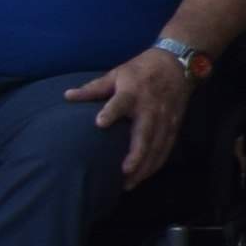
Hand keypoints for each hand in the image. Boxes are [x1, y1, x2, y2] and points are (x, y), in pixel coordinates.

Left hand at [70, 45, 196, 187]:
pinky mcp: (174, 125)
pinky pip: (166, 147)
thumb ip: (93, 88)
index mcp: (134, 92)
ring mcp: (165, 118)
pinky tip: (144, 176)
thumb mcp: (117, 73)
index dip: (112, 112)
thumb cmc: (142, 69)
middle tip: (124, 171)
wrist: (178, 63)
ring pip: (158, 145)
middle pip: (145, 132)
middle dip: (137, 153)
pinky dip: (156, 163)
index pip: (121, 102)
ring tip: (130, 182)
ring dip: (146, 165)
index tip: (100, 123)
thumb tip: (67, 96)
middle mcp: (151, 107)